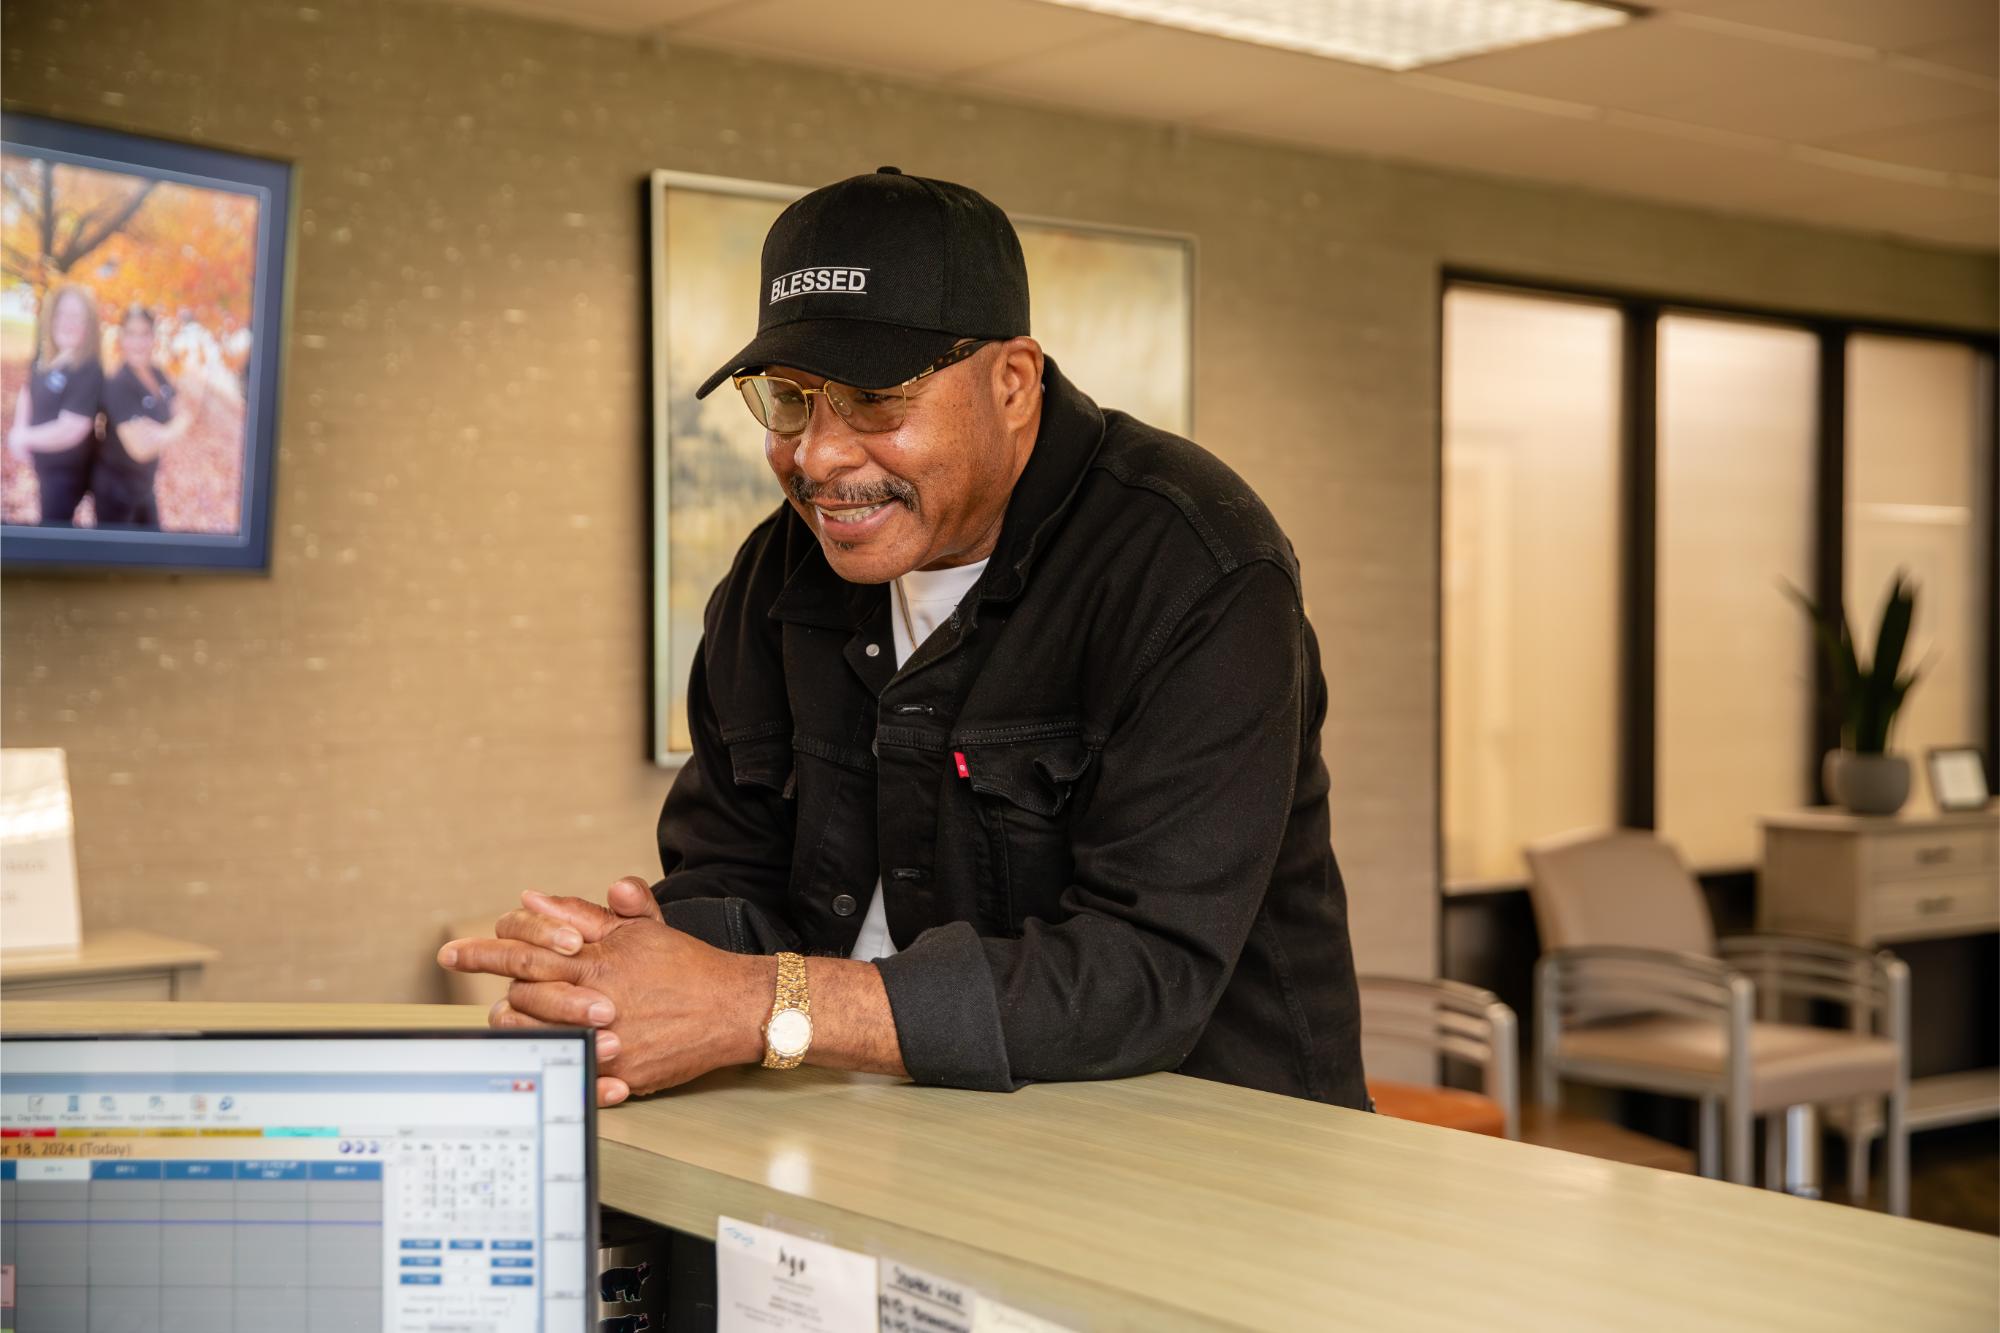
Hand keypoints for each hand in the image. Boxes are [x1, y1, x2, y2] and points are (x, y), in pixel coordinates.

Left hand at [437, 877, 770, 1106]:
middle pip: (521, 998)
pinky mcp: (624, 1075)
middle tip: (468, 986)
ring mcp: (608, 1041)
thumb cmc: (687, 965)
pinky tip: (552, 1063)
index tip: (453, 954)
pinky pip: (575, 1076)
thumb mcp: (640, 927)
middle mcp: (596, 1001)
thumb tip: (534, 898)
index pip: (525, 951)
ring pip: (537, 1040)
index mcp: (596, 961)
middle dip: (491, 992)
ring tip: (511, 1023)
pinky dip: (561, 1069)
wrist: (734, 1008)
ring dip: (518, 1031)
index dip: (483, 951)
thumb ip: (585, 913)